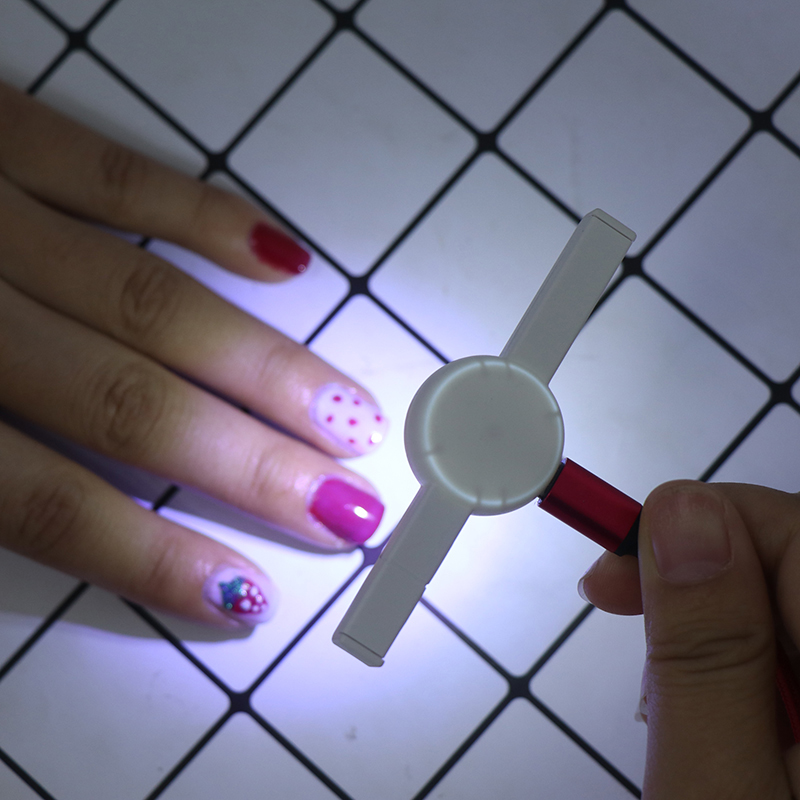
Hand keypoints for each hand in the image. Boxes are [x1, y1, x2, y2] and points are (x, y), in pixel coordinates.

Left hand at [0, 81, 386, 628]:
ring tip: (347, 415)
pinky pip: (116, 173)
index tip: (244, 593)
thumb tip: (35, 526)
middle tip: (344, 509)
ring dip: (261, 368)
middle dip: (248, 466)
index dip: (150, 556)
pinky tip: (286, 263)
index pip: (38, 501)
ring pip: (146, 301)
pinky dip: (208, 218)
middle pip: (124, 405)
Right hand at [581, 480, 799, 797]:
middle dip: (702, 582)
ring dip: (723, 633)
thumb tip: (679, 512)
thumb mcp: (720, 793)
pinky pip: (799, 653)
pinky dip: (753, 668)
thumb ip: (706, 651)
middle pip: (798, 563)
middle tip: (624, 624)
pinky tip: (729, 717)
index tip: (613, 572)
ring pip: (794, 605)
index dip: (695, 525)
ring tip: (680, 706)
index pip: (794, 529)